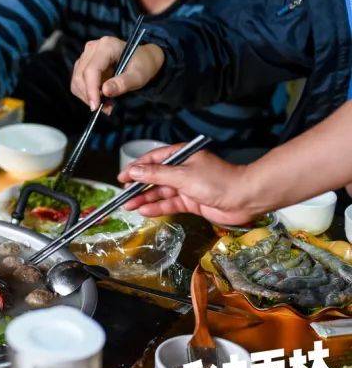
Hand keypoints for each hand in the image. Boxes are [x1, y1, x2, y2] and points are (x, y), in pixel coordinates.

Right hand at [71, 38, 165, 111]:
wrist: (142, 59)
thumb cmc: (142, 66)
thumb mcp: (138, 76)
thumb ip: (123, 83)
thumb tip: (105, 91)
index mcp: (107, 46)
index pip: (91, 70)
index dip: (91, 89)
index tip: (95, 107)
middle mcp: (92, 48)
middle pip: (80, 76)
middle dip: (90, 95)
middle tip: (106, 108)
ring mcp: (86, 54)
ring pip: (77, 80)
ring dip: (88, 96)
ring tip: (106, 104)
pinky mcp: (83, 63)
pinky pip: (78, 82)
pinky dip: (87, 93)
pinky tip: (101, 97)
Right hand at [117, 144, 261, 224]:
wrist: (245, 198)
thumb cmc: (217, 180)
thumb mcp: (182, 175)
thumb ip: (156, 175)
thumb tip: (134, 171)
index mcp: (181, 156)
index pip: (152, 160)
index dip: (136, 168)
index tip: (122, 177)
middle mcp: (182, 170)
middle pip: (155, 178)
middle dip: (138, 186)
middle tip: (122, 194)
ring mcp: (187, 187)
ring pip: (161, 192)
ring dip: (145, 199)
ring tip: (128, 205)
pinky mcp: (191, 202)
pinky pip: (170, 204)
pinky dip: (158, 208)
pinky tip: (145, 210)